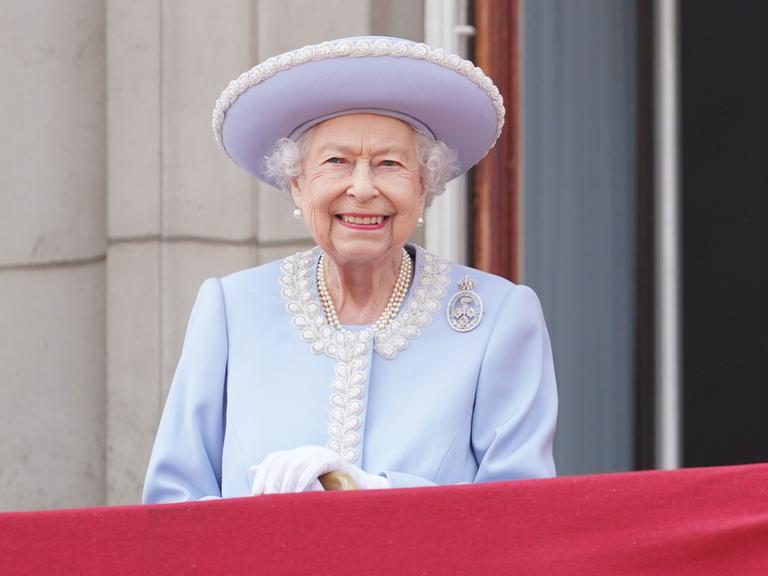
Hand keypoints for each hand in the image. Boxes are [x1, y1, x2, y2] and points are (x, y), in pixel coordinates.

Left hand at [249, 445, 388, 494]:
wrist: (355, 485)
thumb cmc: (326, 486)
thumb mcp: (300, 481)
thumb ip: (278, 475)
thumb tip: (252, 470)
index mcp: (295, 455)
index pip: (273, 459)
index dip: (262, 474)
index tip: (255, 494)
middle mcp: (305, 450)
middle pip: (282, 461)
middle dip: (272, 481)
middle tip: (268, 500)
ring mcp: (318, 452)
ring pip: (296, 463)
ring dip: (286, 483)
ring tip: (283, 500)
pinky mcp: (332, 458)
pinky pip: (315, 466)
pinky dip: (306, 479)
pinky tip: (301, 492)